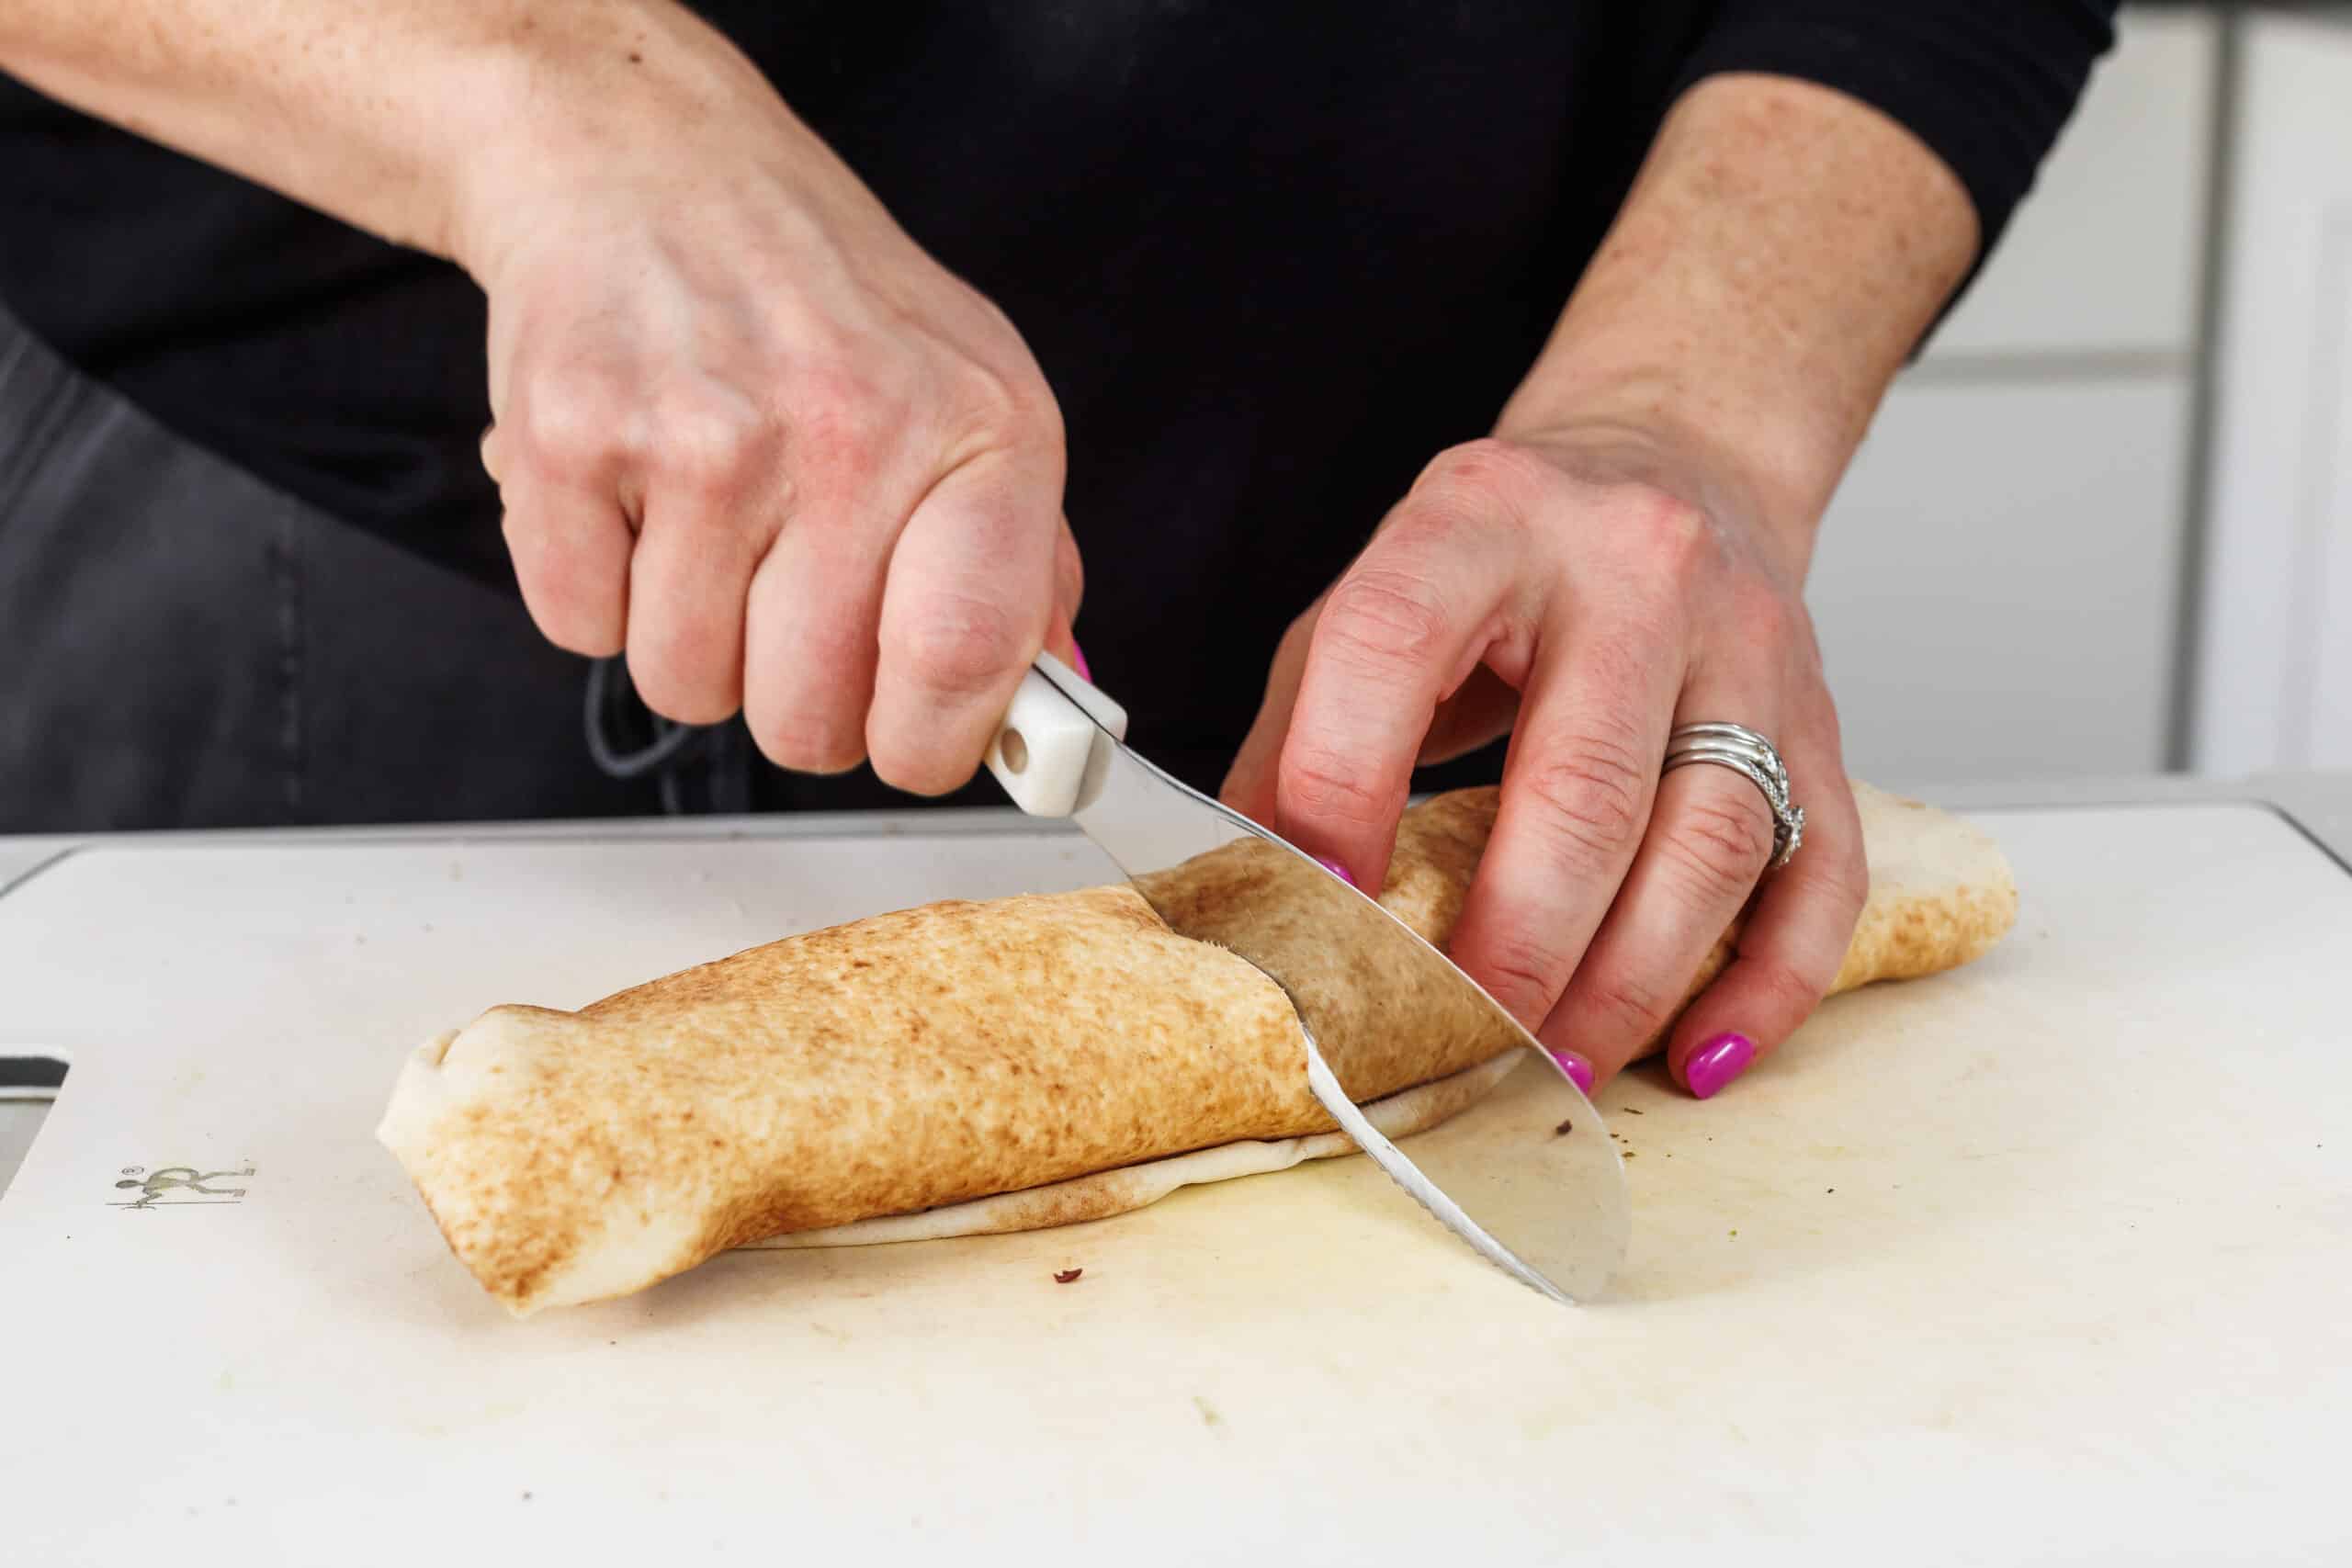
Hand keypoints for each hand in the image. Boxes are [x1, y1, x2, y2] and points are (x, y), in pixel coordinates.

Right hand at [466, 16, 1078, 791]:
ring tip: (706, 523)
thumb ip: (1021, 566)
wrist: (646, 162)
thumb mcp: (972, 398)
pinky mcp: (572, 435)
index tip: (912, 743)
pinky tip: (634, 493)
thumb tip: (1043, 714)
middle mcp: (852, 428)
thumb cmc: (816, 298)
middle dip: (792, 696)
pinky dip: (596, 586)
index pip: (968, 660)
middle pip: (811, 716)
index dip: (931, 744)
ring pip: (687, 684)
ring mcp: (706, 433)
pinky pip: (581, 627)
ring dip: (688, 636)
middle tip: (783, 601)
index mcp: (982, 430)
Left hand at [1222, 425, 1867, 1095]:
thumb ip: (1298, 734)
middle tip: (1465, 1036)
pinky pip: (1821, 872)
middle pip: (1583, 781)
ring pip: (1713, 839)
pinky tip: (1698, 1055)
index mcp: (1483, 521)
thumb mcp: (1373, 597)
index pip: (1394, 645)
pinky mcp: (1821, 722)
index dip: (1343, 783)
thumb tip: (1242, 894)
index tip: (1321, 902)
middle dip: (1517, 939)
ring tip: (1563, 1067)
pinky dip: (1767, 983)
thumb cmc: (1504, 558)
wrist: (1677, 457)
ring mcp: (1748, 646)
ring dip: (1634, 980)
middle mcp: (1634, 571)